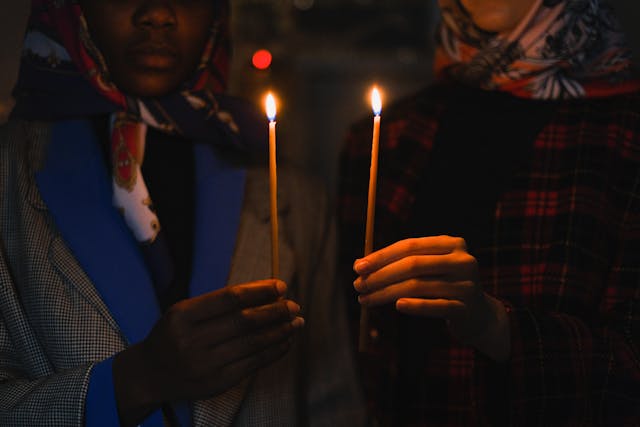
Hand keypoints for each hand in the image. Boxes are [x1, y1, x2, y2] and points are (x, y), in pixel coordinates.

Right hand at [113, 279, 303, 425]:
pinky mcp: (217, 383)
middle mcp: (192, 340)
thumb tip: (268, 292)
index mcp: (183, 315)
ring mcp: (204, 364)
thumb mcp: (185, 312)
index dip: (260, 291)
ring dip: (280, 331)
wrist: (150, 374)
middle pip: (245, 321)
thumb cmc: (175, 335)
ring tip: (296, 322)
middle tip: (294, 305)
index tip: (281, 286)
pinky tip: (285, 341)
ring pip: (253, 343)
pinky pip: (253, 364)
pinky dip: (273, 351)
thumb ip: (220, 303)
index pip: (230, 298)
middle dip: (275, 311)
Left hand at [353, 236, 508, 360]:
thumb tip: (360, 264)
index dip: (382, 256)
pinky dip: (414, 306)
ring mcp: (466, 284)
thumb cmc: (443, 286)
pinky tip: (397, 306)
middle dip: (380, 276)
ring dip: (386, 293)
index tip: (358, 267)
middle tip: (358, 286)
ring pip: (418, 286)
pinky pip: (435, 306)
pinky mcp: (466, 308)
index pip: (410, 246)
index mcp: (451, 244)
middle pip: (412, 265)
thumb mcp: (427, 268)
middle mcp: (462, 260)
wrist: (478, 314)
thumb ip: (400, 263)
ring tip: (366, 300)